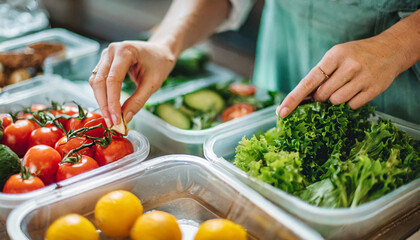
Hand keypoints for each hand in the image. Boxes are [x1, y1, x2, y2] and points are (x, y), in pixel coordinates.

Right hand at [89, 41, 175, 125]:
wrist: (160, 52)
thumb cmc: (159, 64)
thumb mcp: (153, 84)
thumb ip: (138, 101)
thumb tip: (125, 118)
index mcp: (125, 51)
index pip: (113, 80)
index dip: (112, 102)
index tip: (116, 119)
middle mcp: (112, 51)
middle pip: (99, 81)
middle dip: (104, 104)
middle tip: (111, 122)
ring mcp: (106, 55)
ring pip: (95, 82)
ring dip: (101, 101)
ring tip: (110, 118)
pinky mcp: (105, 62)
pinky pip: (98, 80)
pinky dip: (102, 95)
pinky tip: (109, 108)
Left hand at [277, 36, 405, 117]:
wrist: (390, 50)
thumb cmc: (355, 55)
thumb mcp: (336, 56)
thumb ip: (320, 75)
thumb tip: (302, 99)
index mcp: (334, 56)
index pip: (308, 81)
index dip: (293, 98)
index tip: (281, 112)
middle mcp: (348, 66)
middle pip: (322, 95)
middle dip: (321, 97)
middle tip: (331, 87)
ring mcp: (362, 78)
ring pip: (336, 102)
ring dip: (335, 101)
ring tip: (345, 87)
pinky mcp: (374, 90)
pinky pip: (352, 106)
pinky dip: (350, 103)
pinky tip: (357, 91)